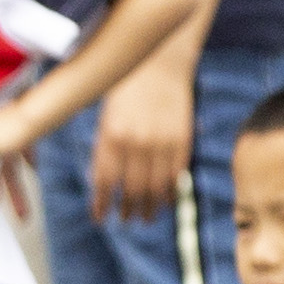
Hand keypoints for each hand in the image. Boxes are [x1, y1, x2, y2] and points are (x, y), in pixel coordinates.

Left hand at [86, 61, 191, 221]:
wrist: (159, 64)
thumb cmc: (126, 89)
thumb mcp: (106, 117)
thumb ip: (105, 149)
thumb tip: (103, 185)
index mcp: (111, 136)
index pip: (104, 182)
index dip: (102, 204)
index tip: (101, 218)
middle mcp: (136, 143)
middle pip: (131, 189)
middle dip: (127, 209)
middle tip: (126, 219)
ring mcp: (161, 143)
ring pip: (154, 188)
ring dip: (149, 207)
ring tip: (144, 218)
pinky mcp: (182, 140)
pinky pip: (175, 176)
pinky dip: (169, 192)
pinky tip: (164, 201)